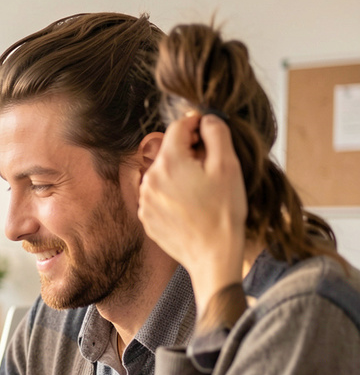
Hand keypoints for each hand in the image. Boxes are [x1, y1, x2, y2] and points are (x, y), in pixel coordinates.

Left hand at [138, 112, 247, 307]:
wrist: (212, 255)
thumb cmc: (223, 211)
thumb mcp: (228, 165)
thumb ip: (216, 133)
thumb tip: (205, 119)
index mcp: (168, 162)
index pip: (177, 128)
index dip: (195, 125)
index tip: (209, 131)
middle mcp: (149, 179)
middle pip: (168, 151)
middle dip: (188, 152)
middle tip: (210, 166)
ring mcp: (144, 200)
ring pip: (163, 173)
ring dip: (180, 173)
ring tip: (202, 190)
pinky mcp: (146, 217)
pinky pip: (159, 195)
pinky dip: (173, 193)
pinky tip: (191, 205)